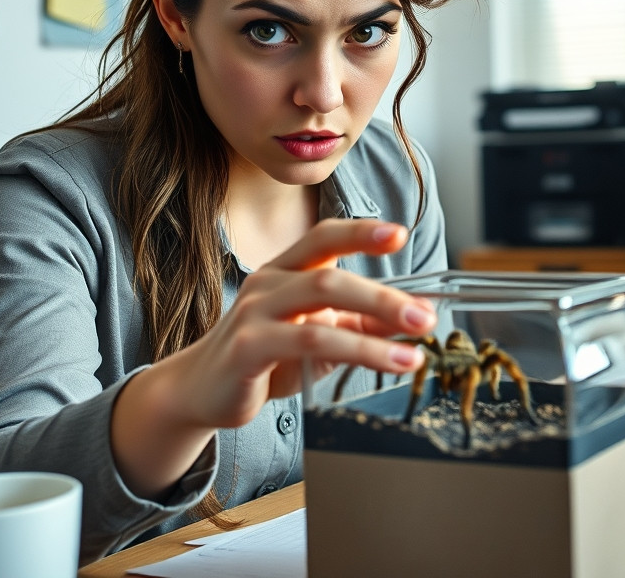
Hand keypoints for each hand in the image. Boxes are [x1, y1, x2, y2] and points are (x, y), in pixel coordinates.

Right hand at [161, 218, 435, 428]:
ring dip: (375, 334)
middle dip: (383, 296)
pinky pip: (307, 344)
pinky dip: (354, 352)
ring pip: (322, 310)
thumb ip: (359, 323)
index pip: (324, 237)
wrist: (200, 392)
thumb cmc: (262, 358)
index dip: (361, 232)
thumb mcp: (317, 336)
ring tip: (414, 353)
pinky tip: (384, 364)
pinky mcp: (247, 349)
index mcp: (284, 271)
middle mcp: (267, 283)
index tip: (399, 234)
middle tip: (425, 317)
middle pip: (330, 275)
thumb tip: (412, 316)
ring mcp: (253, 314)